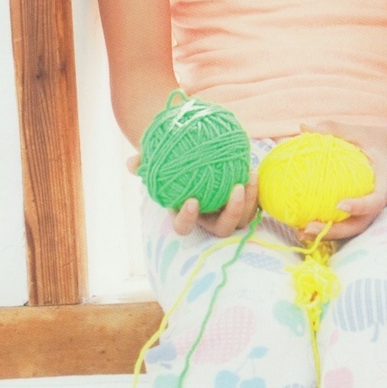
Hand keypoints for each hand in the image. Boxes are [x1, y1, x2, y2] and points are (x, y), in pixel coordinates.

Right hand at [126, 152, 258, 238]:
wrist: (192, 158)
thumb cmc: (172, 163)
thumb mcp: (156, 162)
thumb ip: (143, 163)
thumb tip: (131, 163)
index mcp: (186, 215)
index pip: (184, 227)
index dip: (188, 219)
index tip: (192, 201)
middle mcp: (208, 219)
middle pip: (222, 229)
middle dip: (231, 213)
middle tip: (235, 189)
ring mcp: (227, 214)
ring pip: (242, 220)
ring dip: (248, 202)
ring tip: (249, 177)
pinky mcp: (243, 205)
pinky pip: (253, 205)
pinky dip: (255, 192)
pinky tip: (254, 172)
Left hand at [295, 118, 386, 242]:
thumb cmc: (380, 141)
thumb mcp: (361, 133)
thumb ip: (334, 129)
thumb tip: (303, 127)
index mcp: (384, 183)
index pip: (376, 201)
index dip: (360, 206)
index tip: (340, 204)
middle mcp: (378, 201)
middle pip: (359, 224)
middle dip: (335, 232)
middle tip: (308, 227)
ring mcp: (370, 209)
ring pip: (351, 227)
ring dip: (327, 234)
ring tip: (300, 231)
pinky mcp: (362, 210)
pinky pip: (346, 221)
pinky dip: (328, 224)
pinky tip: (303, 222)